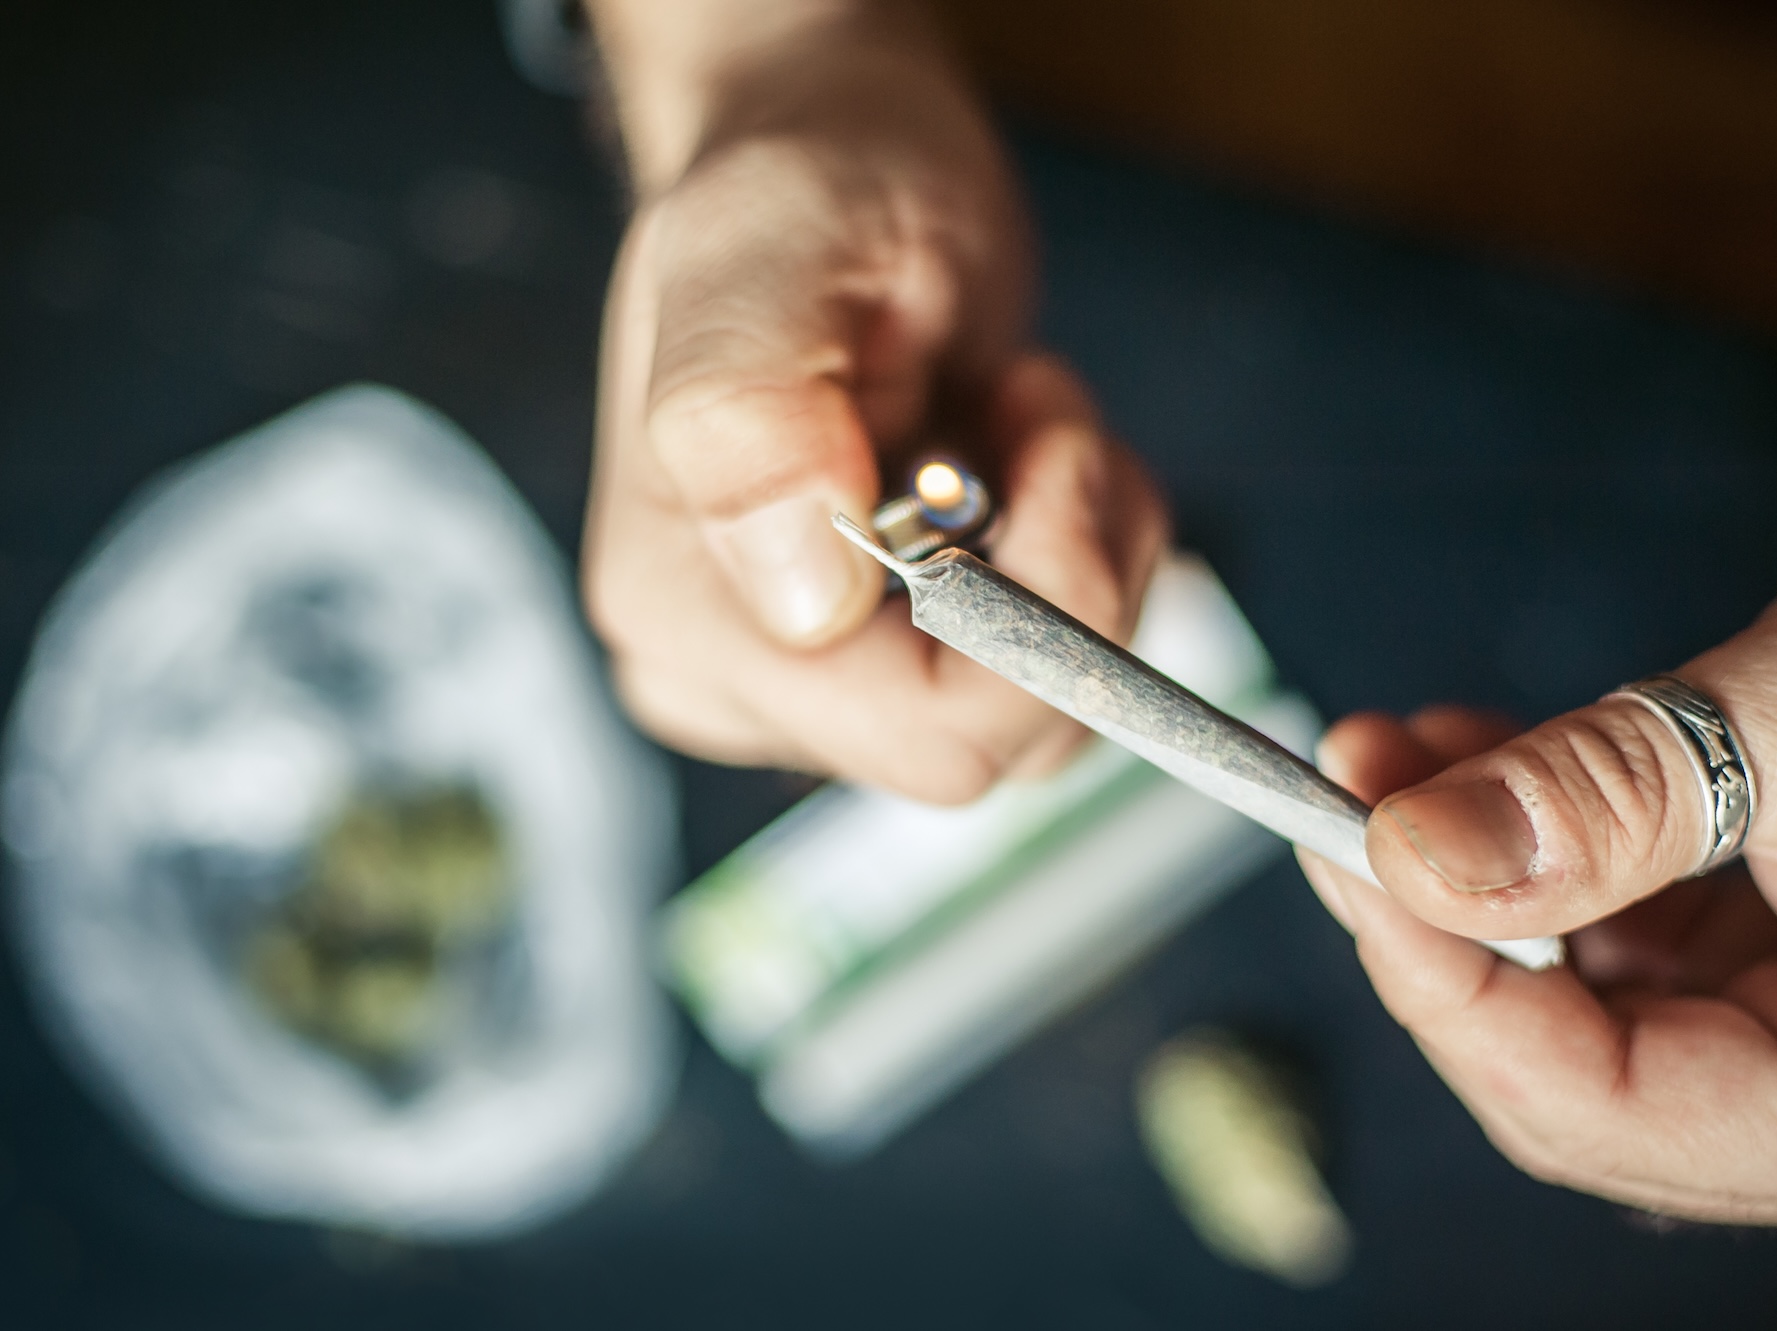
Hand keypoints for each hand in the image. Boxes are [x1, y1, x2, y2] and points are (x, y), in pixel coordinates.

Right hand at [580, 1, 1165, 799]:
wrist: (834, 165)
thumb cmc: (796, 197)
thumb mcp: (760, 268)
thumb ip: (754, 430)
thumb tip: (808, 600)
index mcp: (685, 610)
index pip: (915, 728)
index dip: (1033, 623)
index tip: (1047, 452)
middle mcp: (747, 670)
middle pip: (991, 738)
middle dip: (1064, 580)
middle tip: (1035, 411)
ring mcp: (833, 668)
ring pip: (1044, 709)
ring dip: (1083, 548)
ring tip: (1021, 406)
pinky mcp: (908, 645)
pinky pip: (1058, 665)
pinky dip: (1091, 547)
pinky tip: (1033, 443)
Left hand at [1299, 510, 1776, 1245]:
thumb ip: (1616, 799)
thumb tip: (1415, 855)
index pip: (1597, 1103)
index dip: (1445, 983)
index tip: (1353, 851)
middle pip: (1563, 1065)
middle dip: (1439, 921)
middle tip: (1348, 787)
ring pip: (1572, 990)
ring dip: (1471, 868)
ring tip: (1395, 752)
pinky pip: (1615, 929)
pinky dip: (1536, 844)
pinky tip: (1475, 760)